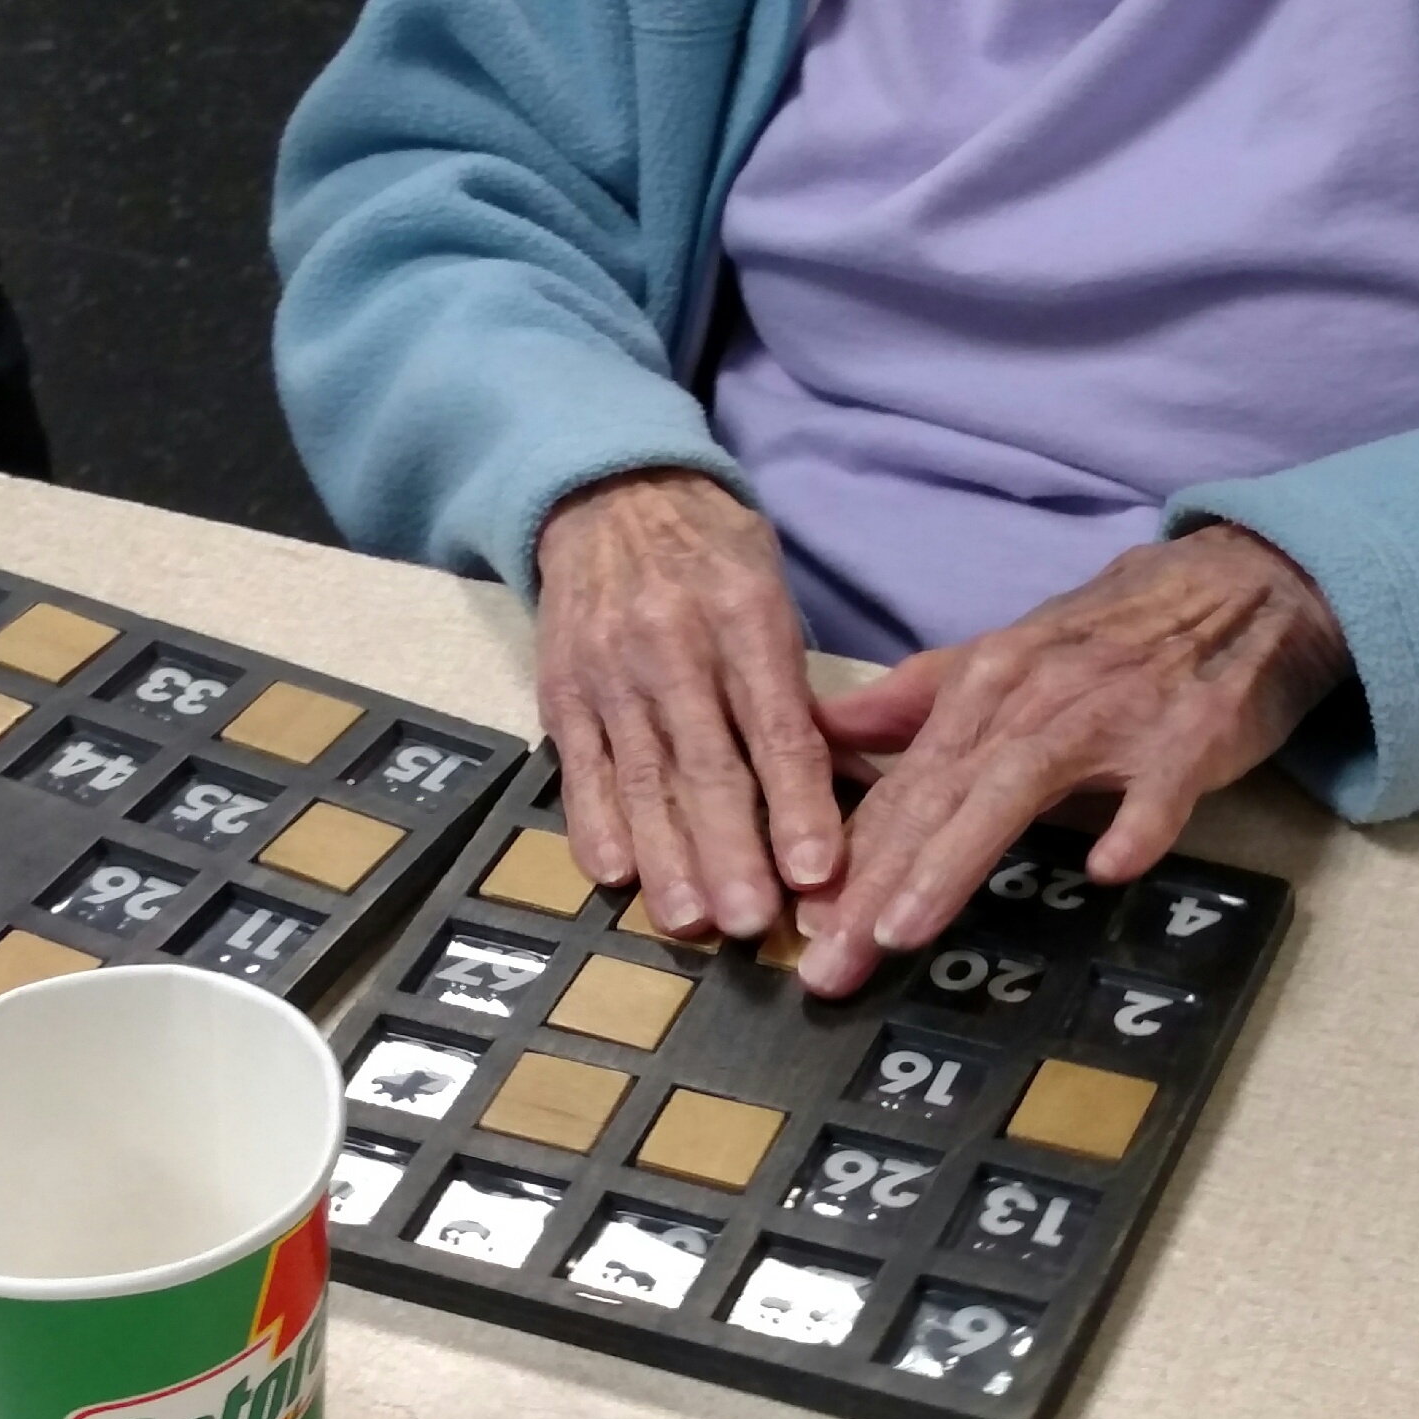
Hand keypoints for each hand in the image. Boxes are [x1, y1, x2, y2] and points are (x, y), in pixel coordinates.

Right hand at [536, 469, 841, 936]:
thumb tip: (856, 787)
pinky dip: (595, 824)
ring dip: (666, 855)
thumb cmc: (714, 557)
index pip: (776, 725)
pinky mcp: (563, 690)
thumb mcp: (773, 596)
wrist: (612, 496)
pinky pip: (579, 766)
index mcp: (745, 615)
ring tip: (689, 920)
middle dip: (729, 849)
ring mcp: (610, 670)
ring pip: (641, 776)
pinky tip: (616, 875)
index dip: (797, 804)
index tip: (816, 873)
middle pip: (704, 764)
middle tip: (750, 922)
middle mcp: (673, 644)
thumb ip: (802, 692)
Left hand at [794, 523, 1348, 995]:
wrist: (1241, 585)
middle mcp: (1030, 698)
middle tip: (826, 965)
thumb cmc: (1117, 636)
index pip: (900, 785)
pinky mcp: (1188, 735)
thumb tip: (825, 731)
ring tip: (902, 929)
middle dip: (872, 884)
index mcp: (983, 686)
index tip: (800, 928)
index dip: (845, 858)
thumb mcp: (1007, 658)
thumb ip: (917, 701)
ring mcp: (1110, 716)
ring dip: (955, 860)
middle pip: (935, 798)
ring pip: (1014, 789)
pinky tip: (1108, 868)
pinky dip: (1135, 823)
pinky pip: (1159, 787)